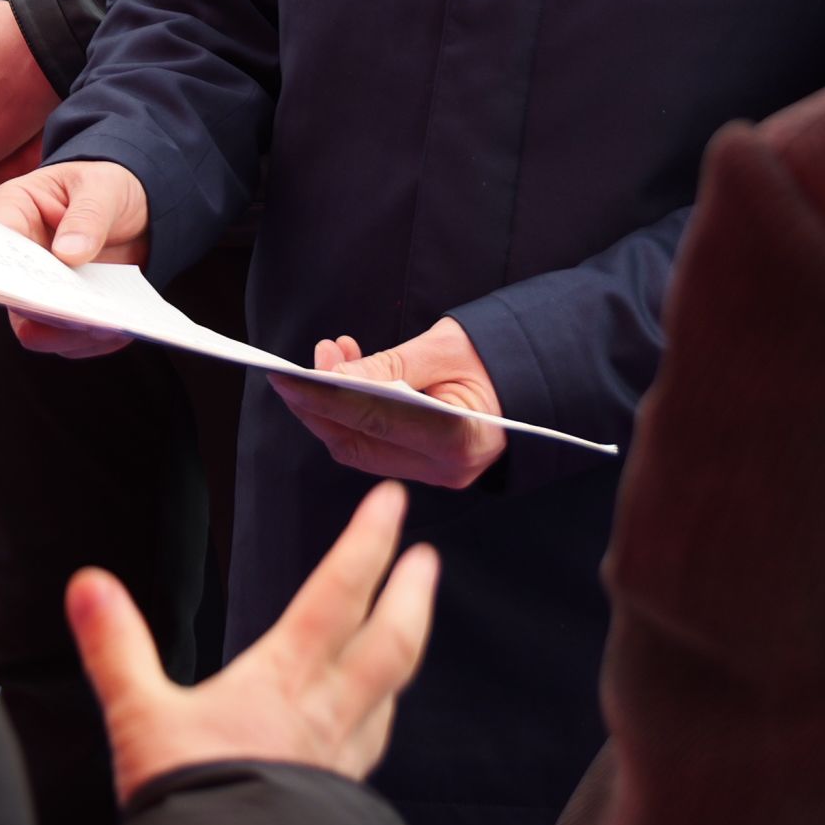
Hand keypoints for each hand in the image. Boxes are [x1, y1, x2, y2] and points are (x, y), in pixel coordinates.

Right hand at [0, 160, 148, 358]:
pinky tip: (115, 329)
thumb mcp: (104, 187)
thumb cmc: (107, 187)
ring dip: (67, 332)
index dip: (10, 264)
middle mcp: (16, 254)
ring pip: (33, 326)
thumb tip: (68, 252)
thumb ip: (88, 215)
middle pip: (12, 291)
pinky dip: (90, 341)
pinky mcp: (58, 314)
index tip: (37, 281)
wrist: (135, 210)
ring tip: (103, 325)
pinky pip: (65, 341)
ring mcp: (36, 288)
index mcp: (14, 207)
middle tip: (76, 312)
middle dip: (43, 307)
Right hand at [76, 478, 436, 801]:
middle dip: (412, 592)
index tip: (393, 501)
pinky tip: (369, 727)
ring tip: (408, 632)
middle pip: (389, 639)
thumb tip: (89, 586)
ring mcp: (339, 760)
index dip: (368, 540)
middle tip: (428, 557)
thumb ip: (117, 649)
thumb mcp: (140, 718)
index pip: (338, 593)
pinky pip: (371, 745)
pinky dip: (378, 718)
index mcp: (283, 679)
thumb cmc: (192, 807)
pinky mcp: (339, 800)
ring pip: (390, 692)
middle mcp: (326, 713)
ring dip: (404, 651)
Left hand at [273, 317, 510, 488]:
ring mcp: (438, 476)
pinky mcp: (428, 471)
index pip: (374, 421)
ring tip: (326, 358)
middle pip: (359, 443)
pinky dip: (351, 416)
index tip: (286, 376)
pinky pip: (375, 448)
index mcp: (458, 437)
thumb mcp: (445, 348)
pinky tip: (345, 379)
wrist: (538, 377)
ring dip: (331, 407)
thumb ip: (387, 365)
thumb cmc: (497, 356)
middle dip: (318, 405)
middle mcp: (447, 469)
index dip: (324, 398)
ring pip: (360, 449)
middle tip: (295, 366)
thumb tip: (329, 375)